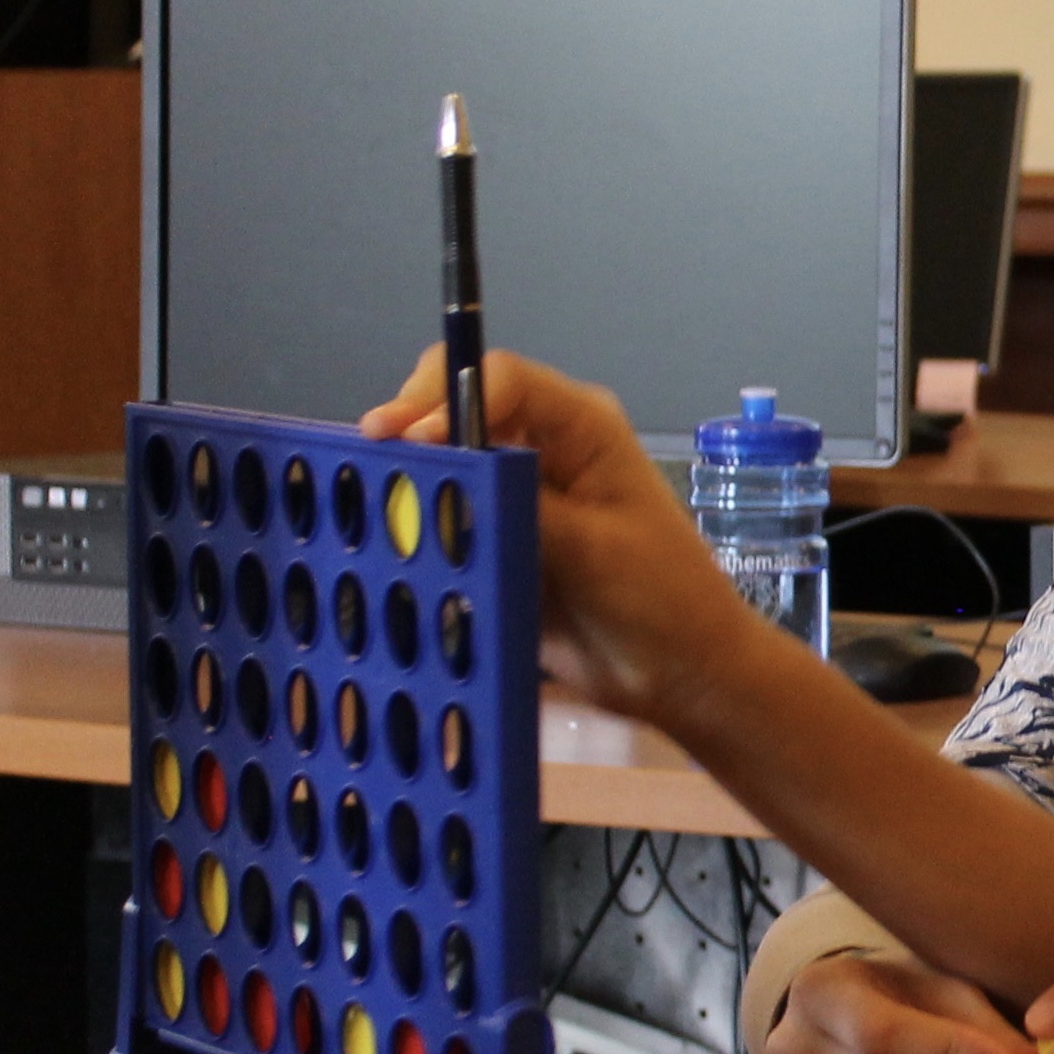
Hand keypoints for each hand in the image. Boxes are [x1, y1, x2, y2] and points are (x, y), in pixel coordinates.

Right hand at [358, 348, 765, 726]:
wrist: (680, 675)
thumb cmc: (661, 599)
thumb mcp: (592, 548)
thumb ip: (520, 504)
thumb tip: (447, 467)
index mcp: (580, 427)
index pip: (501, 379)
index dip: (445, 399)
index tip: (407, 440)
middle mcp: (543, 447)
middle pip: (458, 408)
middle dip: (412, 429)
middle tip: (373, 464)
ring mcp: (518, 493)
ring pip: (444, 463)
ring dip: (410, 478)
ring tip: (375, 504)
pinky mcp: (500, 540)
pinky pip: (445, 517)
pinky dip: (418, 525)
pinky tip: (392, 543)